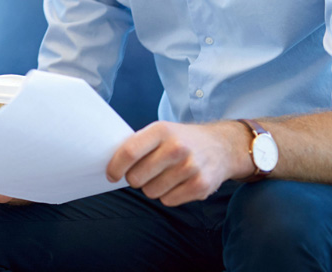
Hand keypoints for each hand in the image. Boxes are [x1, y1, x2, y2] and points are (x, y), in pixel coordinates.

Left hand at [107, 121, 250, 206]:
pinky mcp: (201, 186)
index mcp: (161, 130)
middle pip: (136, 178)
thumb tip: (110, 164)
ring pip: (151, 192)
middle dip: (135, 179)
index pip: (129, 152)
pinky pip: (168, 201)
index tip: (111, 175)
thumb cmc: (181, 140)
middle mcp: (177, 148)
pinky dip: (168, 196)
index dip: (115, 167)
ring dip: (153, 187)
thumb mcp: (160, 131)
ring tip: (165, 175)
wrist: (221, 147)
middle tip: (145, 173)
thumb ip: (137, 144)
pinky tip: (178, 183)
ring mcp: (191, 167)